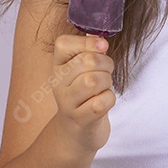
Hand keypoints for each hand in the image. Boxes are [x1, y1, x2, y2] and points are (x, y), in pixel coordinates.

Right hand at [51, 33, 115, 153]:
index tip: (102, 47)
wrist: (77, 131)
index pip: (63, 44)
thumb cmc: (84, 95)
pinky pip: (101, 103)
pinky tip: (104, 102)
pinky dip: (109, 99)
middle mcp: (58, 83)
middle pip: (87, 61)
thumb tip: (100, 36)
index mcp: (57, 66)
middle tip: (107, 72)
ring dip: (107, 82)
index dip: (87, 42)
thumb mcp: (82, 70)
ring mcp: (67, 103)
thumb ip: (90, 51)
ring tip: (104, 87)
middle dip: (106, 64)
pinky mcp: (80, 120)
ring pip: (94, 81)